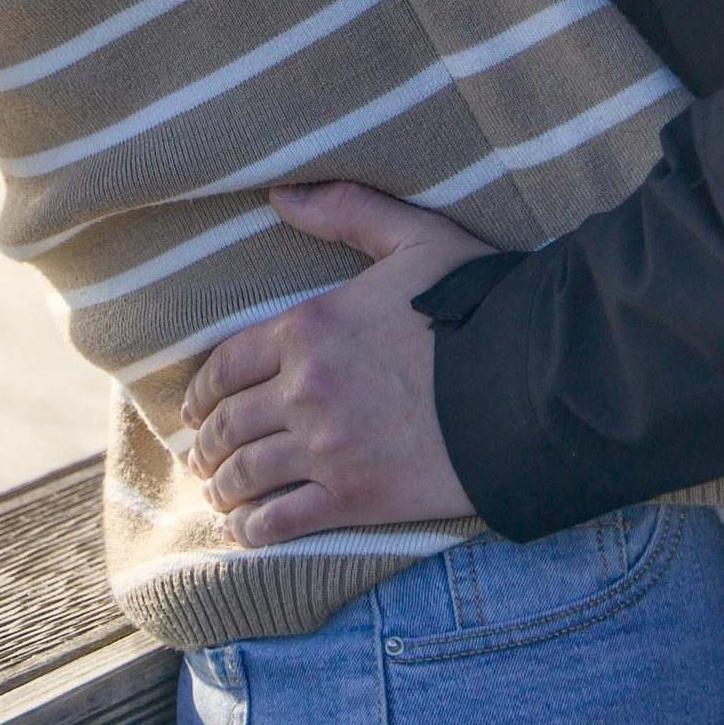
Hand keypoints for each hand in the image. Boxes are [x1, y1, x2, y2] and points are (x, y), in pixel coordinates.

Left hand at [179, 180, 487, 543]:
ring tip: (219, 496)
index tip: (193, 412)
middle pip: (230, 425)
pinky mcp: (356, 496)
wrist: (530, 384)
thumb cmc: (477, 306)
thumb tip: (281, 192)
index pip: (227, 365)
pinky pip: (284, 520)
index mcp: (308, 327)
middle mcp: (305, 390)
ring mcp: (327, 448)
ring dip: (224, 488)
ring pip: (249, 474)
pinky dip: (255, 529)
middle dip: (207, 445)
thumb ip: (348, 212)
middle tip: (201, 460)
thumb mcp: (415, 239)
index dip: (201, 394)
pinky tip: (246, 532)